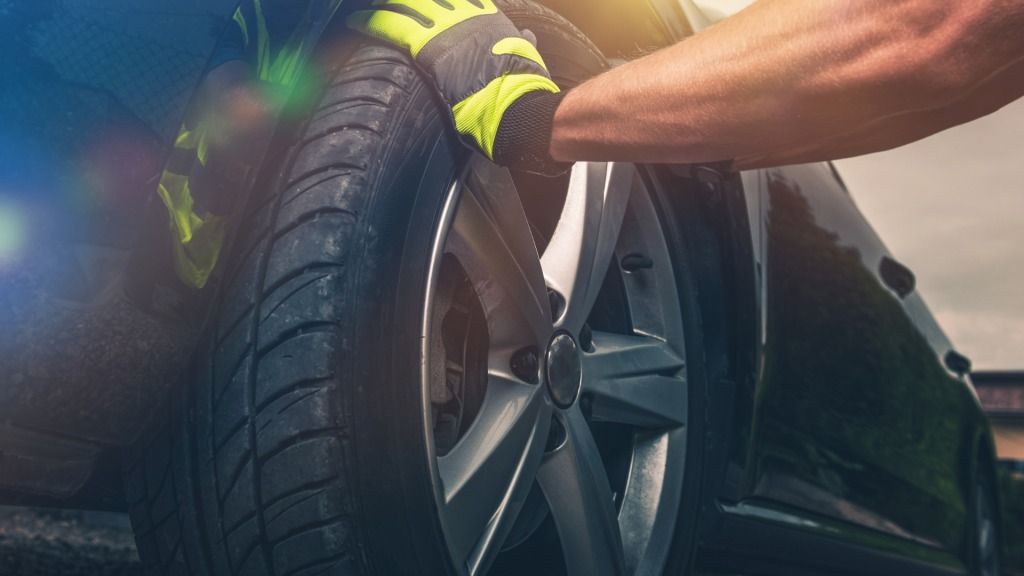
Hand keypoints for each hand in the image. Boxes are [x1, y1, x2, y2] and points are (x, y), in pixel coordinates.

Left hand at [347, 0, 560, 163]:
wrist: (514, 100)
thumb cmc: (523, 86)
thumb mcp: (526, 55)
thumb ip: (522, 42)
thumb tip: (528, 36)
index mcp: (488, 16)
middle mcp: (465, 14)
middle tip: (388, 2)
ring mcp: (445, 26)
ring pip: (406, 4)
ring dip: (385, 6)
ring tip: (366, 8)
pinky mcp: (428, 45)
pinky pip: (392, 25)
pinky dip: (371, 22)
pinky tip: (356, 21)